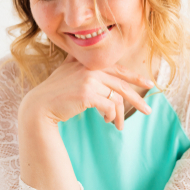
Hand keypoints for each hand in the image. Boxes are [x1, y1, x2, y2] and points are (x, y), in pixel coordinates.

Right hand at [18, 53, 153, 130]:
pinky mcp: (87, 94)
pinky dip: (111, 116)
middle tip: (148, 111)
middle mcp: (91, 69)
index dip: (135, 77)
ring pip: (116, 98)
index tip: (149, 84)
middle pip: (122, 85)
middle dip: (137, 99)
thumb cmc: (55, 91)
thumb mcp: (68, 71)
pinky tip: (107, 122)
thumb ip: (82, 66)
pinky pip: (108, 107)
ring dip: (119, 115)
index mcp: (90, 63)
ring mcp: (89, 80)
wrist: (39, 106)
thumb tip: (96, 67)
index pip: (118, 69)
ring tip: (118, 126)